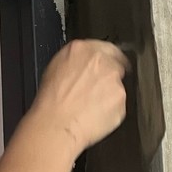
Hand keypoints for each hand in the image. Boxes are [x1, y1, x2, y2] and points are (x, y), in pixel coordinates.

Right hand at [29, 40, 128, 157]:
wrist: (57, 123)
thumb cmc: (50, 101)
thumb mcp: (55, 69)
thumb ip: (75, 60)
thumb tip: (82, 65)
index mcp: (82, 49)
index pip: (106, 47)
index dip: (107, 59)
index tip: (107, 67)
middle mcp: (102, 62)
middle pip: (115, 67)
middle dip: (107, 79)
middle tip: (92, 93)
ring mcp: (114, 81)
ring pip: (117, 87)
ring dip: (108, 96)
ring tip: (88, 107)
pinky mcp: (121, 99)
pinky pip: (118, 105)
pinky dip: (110, 110)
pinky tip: (93, 115)